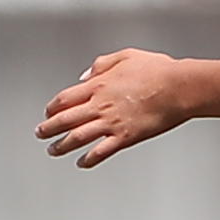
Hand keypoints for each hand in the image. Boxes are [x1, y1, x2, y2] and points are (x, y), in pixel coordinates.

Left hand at [36, 51, 202, 168]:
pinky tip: (81, 163)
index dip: (52, 108)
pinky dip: (88, 160)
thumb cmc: (157, 70)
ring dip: (61, 146)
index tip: (48, 113)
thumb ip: (101, 64)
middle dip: (48, 129)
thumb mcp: (126, 55)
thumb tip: (84, 76)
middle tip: (40, 134)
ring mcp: (111, 123)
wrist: (178, 87)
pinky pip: (101, 152)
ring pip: (77, 138)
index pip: (65, 99)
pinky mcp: (125, 137)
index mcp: (99, 85)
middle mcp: (100, 105)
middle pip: (65, 120)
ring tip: (53, 151)